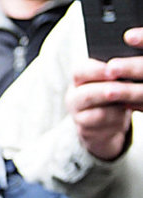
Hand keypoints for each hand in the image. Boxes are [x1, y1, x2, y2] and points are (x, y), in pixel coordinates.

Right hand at [67, 30, 142, 159]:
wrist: (103, 129)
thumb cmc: (113, 99)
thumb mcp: (113, 81)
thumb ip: (114, 72)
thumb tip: (131, 55)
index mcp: (82, 78)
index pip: (81, 70)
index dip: (95, 70)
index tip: (111, 69)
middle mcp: (75, 95)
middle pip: (84, 91)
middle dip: (103, 89)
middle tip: (116, 87)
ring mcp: (78, 115)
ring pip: (91, 109)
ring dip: (109, 105)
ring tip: (124, 99)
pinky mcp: (85, 131)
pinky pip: (98, 124)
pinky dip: (113, 120)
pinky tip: (123, 115)